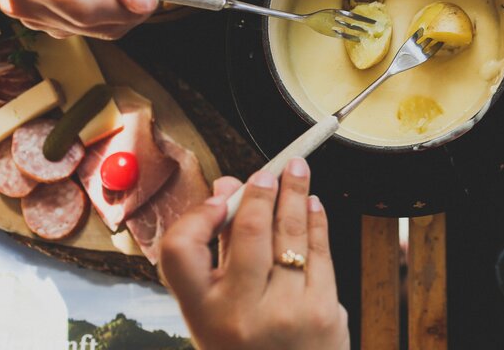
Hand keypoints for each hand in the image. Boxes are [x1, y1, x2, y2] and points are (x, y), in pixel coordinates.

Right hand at [160, 159, 349, 349]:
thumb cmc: (248, 347)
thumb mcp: (217, 312)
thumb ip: (219, 250)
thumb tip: (227, 188)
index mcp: (202, 314)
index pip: (180, 250)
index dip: (196, 216)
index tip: (218, 197)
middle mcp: (240, 313)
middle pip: (249, 231)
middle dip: (261, 192)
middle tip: (269, 171)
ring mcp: (285, 313)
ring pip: (291, 234)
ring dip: (296, 194)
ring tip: (298, 171)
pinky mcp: (323, 311)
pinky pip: (320, 252)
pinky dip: (316, 221)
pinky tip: (313, 204)